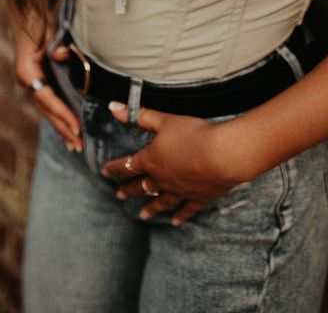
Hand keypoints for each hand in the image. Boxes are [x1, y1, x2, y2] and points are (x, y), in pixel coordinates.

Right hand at [14, 29, 81, 150]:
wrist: (30, 7)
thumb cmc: (41, 18)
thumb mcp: (50, 29)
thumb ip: (56, 44)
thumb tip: (59, 55)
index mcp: (27, 70)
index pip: (46, 98)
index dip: (62, 114)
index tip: (77, 128)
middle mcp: (27, 78)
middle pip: (46, 109)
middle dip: (62, 127)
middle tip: (79, 147)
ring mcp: (31, 79)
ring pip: (47, 108)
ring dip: (60, 125)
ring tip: (74, 145)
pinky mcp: (38, 77)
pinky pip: (49, 100)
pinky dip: (58, 113)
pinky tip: (67, 127)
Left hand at [100, 102, 242, 223]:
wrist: (222, 155)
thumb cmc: (193, 134)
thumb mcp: (165, 120)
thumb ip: (140, 115)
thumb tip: (113, 106)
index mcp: (152, 160)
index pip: (128, 165)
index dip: (115, 168)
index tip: (105, 172)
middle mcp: (163, 179)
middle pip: (142, 186)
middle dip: (129, 190)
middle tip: (119, 196)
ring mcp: (180, 191)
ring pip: (161, 202)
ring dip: (151, 208)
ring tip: (142, 216)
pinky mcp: (198, 198)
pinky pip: (186, 210)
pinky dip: (180, 215)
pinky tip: (176, 221)